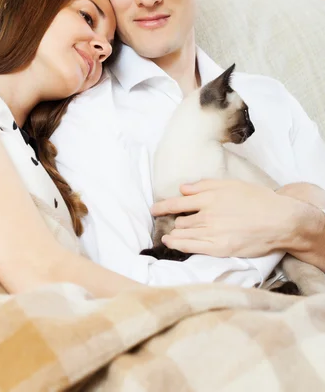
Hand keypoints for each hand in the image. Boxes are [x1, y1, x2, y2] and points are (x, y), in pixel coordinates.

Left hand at [150, 179, 301, 257]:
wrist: (279, 220)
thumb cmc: (257, 199)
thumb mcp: (230, 184)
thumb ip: (204, 185)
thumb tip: (183, 188)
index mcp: (208, 198)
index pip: (177, 203)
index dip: (162, 206)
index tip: (153, 209)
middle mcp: (207, 215)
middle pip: (181, 220)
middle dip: (176, 221)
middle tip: (173, 223)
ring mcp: (211, 233)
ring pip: (183, 233)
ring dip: (175, 233)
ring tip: (169, 235)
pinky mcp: (218, 249)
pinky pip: (191, 247)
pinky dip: (178, 244)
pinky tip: (171, 242)